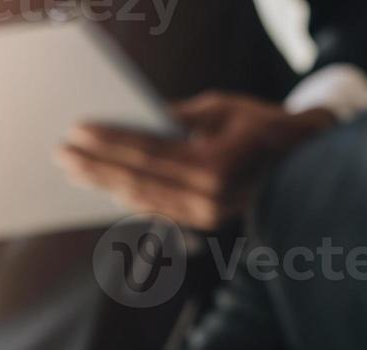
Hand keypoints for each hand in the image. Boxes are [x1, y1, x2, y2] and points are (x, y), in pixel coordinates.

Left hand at [57, 92, 336, 229]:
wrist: (304, 163)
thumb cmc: (264, 126)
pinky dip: (126, 196)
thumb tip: (136, 118)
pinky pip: (155, 208)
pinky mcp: (203, 222)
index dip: (109, 142)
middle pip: (137, 180)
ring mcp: (205, 216)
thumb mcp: (222, 109)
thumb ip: (177, 117)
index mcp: (215, 166)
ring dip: (103, 183)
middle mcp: (208, 198)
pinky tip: (103, 185)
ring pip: (141, 199)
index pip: (148, 153)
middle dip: (95, 165)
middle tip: (61, 151)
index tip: (77, 130)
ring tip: (74, 167)